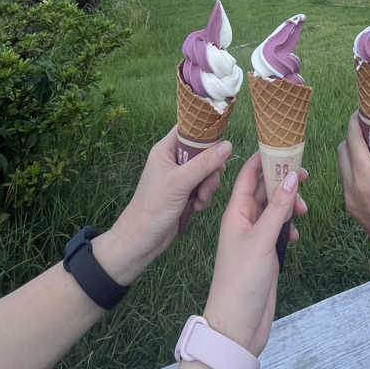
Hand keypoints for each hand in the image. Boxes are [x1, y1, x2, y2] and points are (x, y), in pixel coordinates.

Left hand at [95, 127, 231, 284]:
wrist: (141, 240)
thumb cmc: (153, 207)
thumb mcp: (181, 182)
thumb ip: (205, 163)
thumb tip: (228, 145)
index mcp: (166, 149)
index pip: (189, 129)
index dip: (205, 132)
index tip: (221, 142)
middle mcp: (173, 160)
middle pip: (202, 151)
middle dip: (210, 168)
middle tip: (209, 181)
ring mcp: (179, 177)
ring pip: (206, 171)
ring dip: (208, 186)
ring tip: (200, 200)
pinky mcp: (184, 193)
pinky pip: (203, 186)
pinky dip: (203, 196)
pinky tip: (196, 207)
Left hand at [203, 153, 307, 356]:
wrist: (237, 326)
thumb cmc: (241, 281)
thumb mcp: (261, 240)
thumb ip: (277, 208)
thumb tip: (291, 177)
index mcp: (235, 212)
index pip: (248, 175)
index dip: (265, 159)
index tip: (286, 147)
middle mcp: (244, 221)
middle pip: (265, 189)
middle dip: (283, 181)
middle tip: (305, 176)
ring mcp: (255, 238)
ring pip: (275, 209)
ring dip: (290, 205)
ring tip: (304, 211)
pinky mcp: (266, 254)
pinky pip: (280, 229)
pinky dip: (290, 227)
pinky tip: (296, 235)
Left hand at [337, 112, 369, 311]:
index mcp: (364, 180)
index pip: (352, 141)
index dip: (355, 122)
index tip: (363, 111)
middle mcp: (350, 191)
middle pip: (342, 152)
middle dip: (353, 137)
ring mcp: (350, 204)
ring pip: (343, 168)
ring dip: (354, 153)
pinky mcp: (355, 213)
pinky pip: (349, 183)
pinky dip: (357, 169)